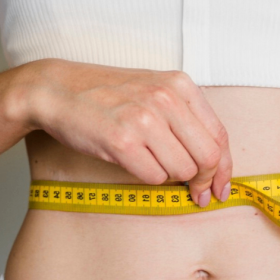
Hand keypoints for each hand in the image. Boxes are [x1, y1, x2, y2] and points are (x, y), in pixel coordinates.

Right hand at [27, 59, 231, 205]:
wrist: (56, 89)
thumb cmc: (108, 95)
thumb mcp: (155, 91)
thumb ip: (187, 120)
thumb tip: (216, 167)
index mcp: (181, 86)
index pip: (220, 136)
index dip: (224, 169)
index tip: (220, 187)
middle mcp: (166, 99)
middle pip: (208, 157)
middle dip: (205, 181)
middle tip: (196, 194)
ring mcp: (144, 119)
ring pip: (182, 170)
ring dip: (171, 177)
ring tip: (150, 162)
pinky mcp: (122, 141)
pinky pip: (154, 177)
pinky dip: (148, 177)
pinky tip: (133, 162)